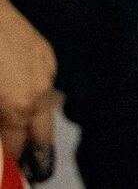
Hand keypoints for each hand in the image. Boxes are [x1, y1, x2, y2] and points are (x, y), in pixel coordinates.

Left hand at [0, 0, 53, 179]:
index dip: (13, 161)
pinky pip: (43, 84)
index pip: (18, 147)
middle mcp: (39, 90)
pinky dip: (32, 96)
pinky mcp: (46, 53)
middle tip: (28, 165)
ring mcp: (46, 69)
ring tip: (21, 130)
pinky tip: (19, 94)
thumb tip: (1, 140)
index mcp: (18, 105)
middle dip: (33, 152)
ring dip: (32, 121)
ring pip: (44, 107)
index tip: (12, 171)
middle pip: (41, 134)